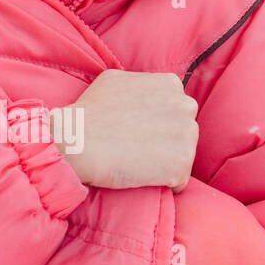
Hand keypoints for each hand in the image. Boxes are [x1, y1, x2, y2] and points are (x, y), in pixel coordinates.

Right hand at [49, 70, 198, 190]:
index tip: (140, 132)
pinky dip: (164, 184)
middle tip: (138, 150)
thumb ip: (140, 84)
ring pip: (183, 155)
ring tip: (137, 165)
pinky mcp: (181, 164)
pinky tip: (142, 179)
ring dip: (165, 163)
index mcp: (171, 85)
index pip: (176, 108)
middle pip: (183, 130)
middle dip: (166, 142)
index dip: (157, 123)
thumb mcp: (116, 80)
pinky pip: (179, 180)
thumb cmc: (90, 111)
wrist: (79, 140)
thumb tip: (145, 93)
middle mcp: (184, 106)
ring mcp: (186, 136)